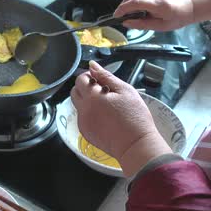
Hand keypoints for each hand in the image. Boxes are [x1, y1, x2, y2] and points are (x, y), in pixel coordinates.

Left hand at [70, 61, 171, 176]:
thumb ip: (106, 76)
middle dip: (85, 88)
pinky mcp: (85, 133)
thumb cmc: (135, 117)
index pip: (80, 80)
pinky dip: (90, 114)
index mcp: (92, 97)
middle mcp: (83, 110)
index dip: (90, 77)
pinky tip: (105, 117)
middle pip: (74, 92)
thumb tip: (92, 65)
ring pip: (78, 105)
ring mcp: (82, 123)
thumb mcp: (124, 91)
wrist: (136, 145)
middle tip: (102, 91)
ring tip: (106, 105)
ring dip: (87, 101)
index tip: (100, 80)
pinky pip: (82, 118)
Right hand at [114, 0, 193, 30]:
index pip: (135, 3)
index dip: (123, 9)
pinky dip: (132, 2)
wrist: (188, 6)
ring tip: (129, 15)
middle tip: (120, 17)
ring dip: (127, 5)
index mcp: (158, 4)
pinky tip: (136, 9)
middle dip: (122, 8)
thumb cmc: (176, 18)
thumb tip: (126, 23)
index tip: (117, 16)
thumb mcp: (160, 26)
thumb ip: (142, 24)